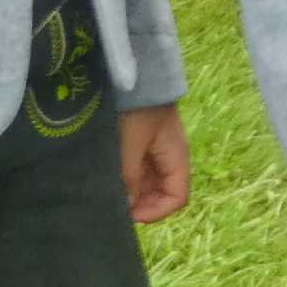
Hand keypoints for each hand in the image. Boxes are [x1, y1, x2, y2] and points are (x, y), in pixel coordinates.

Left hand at [119, 103, 190, 224]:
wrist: (134, 71)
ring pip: (149, 181)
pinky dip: (127, 177)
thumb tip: (126, 207)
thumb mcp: (130, 144)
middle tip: (115, 205)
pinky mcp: (140, 140)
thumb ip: (129, 177)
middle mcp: (169, 155)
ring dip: (133, 191)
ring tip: (110, 192)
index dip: (156, 212)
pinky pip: (138, 168)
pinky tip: (109, 176)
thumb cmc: (136, 108)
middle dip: (142, 204)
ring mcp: (155, 148)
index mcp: (176, 156)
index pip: (177, 197)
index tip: (130, 214)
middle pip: (162, 192)